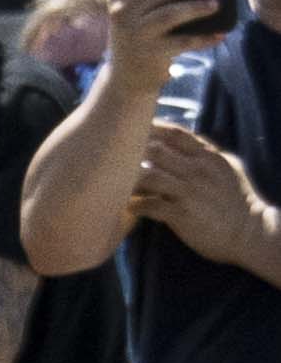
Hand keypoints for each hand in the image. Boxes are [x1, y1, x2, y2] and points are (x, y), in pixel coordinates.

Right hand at [99, 0, 226, 80]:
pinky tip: (219, 34)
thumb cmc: (140, 27)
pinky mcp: (149, 53)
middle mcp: (122, 10)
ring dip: (196, 7)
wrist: (126, 73)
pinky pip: (181, 42)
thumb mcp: (134, 4)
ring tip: (216, 3)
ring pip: (170, 14)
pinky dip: (202, 38)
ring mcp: (134, 32)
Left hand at [129, 113, 280, 265]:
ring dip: (129, 180)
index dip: (150, 129)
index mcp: (207, 156)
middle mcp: (197, 170)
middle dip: (132, 153)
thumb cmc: (236, 200)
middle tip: (115, 160)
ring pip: (148, 176)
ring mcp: (189, 191)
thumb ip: (204, 153)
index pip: (174, 133)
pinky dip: (134, 205)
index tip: (131, 131)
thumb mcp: (227, 168)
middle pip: (155, 150)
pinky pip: (149, 205)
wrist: (248, 233)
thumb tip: (184, 140)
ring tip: (118, 185)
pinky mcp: (182, 214)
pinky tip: (129, 207)